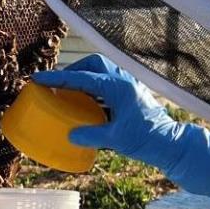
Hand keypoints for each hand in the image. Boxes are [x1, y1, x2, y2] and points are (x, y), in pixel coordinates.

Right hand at [32, 55, 209, 198]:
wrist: (171, 144)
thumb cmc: (147, 140)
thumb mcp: (116, 140)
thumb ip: (91, 135)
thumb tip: (70, 135)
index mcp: (117, 87)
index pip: (82, 78)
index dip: (58, 78)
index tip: (39, 78)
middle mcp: (123, 81)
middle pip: (94, 64)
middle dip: (74, 70)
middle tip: (58, 84)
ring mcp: (128, 86)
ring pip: (102, 72)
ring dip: (84, 78)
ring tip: (69, 92)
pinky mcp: (131, 95)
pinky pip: (107, 83)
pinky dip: (93, 88)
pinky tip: (87, 104)